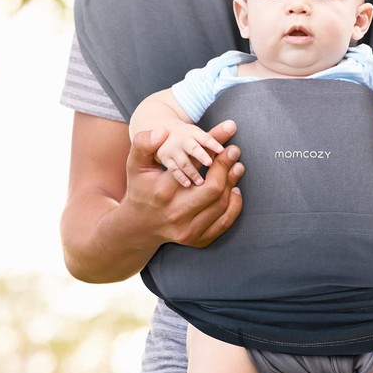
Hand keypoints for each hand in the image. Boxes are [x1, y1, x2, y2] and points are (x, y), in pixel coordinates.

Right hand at [127, 124, 243, 248]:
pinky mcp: (197, 240)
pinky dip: (234, 205)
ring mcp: (187, 230)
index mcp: (162, 191)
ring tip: (237, 166)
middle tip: (234, 151)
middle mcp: (176, 213)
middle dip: (226, 166)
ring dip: (232, 182)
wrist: (138, 226)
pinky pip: (224, 222)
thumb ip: (144, 144)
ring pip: (220, 204)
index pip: (194, 165)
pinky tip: (234, 190)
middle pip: (213, 188)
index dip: (214, 148)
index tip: (228, 135)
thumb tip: (162, 131)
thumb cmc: (141, 188)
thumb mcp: (136, 164)